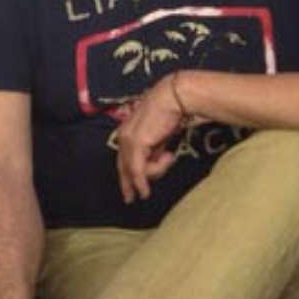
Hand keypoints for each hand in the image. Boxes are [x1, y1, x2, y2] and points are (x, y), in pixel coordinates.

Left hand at [115, 77, 187, 202]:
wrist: (175, 98)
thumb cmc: (171, 112)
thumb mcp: (160, 135)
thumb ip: (155, 148)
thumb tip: (155, 161)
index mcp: (127, 131)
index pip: (123, 158)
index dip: (126, 174)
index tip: (130, 189)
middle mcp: (124, 135)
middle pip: (123, 167)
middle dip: (127, 184)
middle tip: (131, 199)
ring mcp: (128, 140)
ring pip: (135, 171)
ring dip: (155, 171)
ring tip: (171, 156)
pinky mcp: (137, 143)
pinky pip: (137, 170)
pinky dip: (142, 183)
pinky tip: (145, 192)